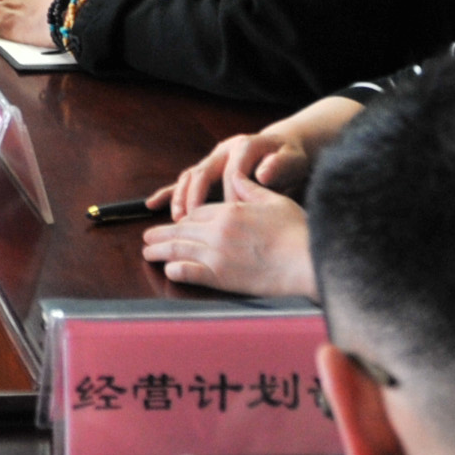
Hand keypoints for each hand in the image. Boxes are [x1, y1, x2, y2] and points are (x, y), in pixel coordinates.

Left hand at [141, 173, 312, 297]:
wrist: (308, 261)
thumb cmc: (297, 231)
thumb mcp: (274, 201)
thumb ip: (250, 189)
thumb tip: (236, 177)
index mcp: (230, 210)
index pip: (197, 212)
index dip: (184, 218)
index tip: (176, 222)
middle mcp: (218, 230)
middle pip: (182, 230)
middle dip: (161, 233)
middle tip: (147, 237)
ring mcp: (218, 255)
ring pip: (180, 249)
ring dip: (160, 250)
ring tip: (147, 252)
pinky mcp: (222, 277)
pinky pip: (192, 272)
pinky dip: (178, 270)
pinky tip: (169, 270)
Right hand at [155, 130, 313, 216]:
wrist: (283, 148)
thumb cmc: (289, 157)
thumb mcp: (292, 159)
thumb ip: (280, 165)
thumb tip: (264, 173)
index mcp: (242, 146)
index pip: (230, 171)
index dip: (229, 194)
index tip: (231, 217)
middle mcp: (223, 151)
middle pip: (202, 172)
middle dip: (194, 197)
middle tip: (191, 221)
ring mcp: (213, 160)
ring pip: (189, 177)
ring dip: (181, 198)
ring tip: (177, 219)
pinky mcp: (208, 171)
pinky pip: (184, 182)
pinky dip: (169, 193)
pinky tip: (152, 204)